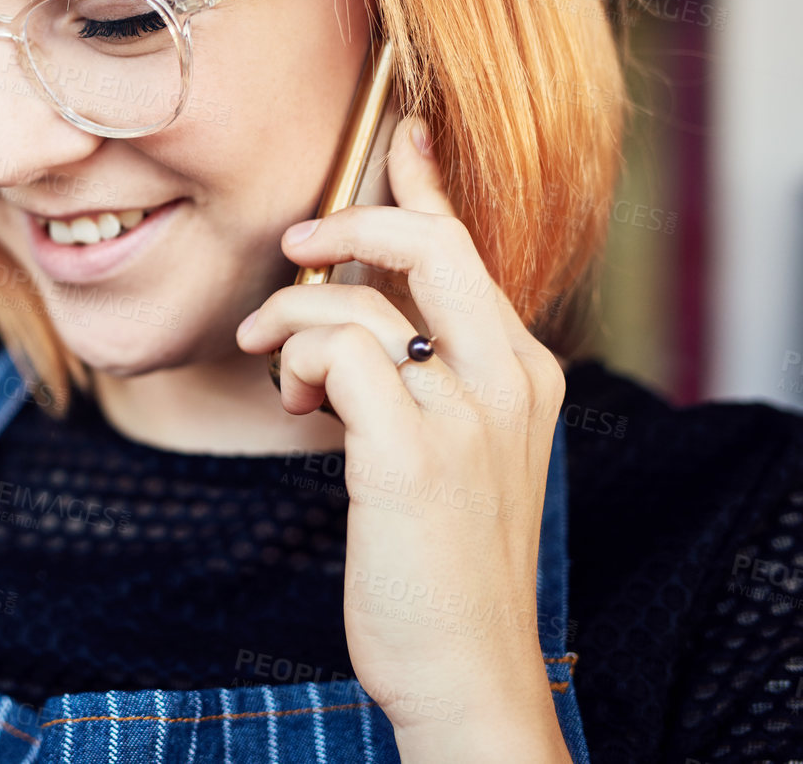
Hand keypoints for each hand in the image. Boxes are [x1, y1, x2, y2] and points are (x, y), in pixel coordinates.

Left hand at [235, 115, 571, 761]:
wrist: (466, 668)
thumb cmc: (442, 561)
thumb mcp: (449, 451)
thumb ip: (419, 375)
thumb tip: (358, 316)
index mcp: (522, 372)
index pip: (470, 247)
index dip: (423, 183)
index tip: (397, 133)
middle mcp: (508, 378)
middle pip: (431, 241)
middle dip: (351, 223)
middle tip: (300, 246)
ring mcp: (467, 415)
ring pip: (360, 302)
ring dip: (295, 323)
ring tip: (279, 373)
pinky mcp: (413, 454)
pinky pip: (338, 356)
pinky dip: (298, 365)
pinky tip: (294, 405)